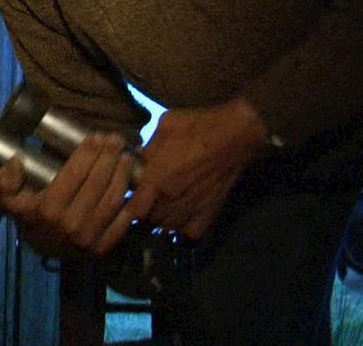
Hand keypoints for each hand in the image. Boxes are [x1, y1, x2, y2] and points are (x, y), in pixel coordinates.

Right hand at [0, 132, 139, 259]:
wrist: (41, 250)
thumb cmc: (30, 217)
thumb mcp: (9, 200)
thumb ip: (5, 181)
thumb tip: (17, 161)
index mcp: (48, 209)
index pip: (74, 173)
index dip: (88, 152)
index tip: (96, 136)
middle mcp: (70, 224)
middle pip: (96, 183)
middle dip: (108, 157)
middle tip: (115, 139)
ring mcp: (88, 239)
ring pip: (112, 200)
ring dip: (121, 175)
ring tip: (125, 156)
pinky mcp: (102, 248)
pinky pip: (122, 223)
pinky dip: (130, 203)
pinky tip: (133, 185)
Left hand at [122, 96, 267, 241]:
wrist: (235, 137)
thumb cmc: (197, 127)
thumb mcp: (163, 127)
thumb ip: (147, 146)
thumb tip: (136, 157)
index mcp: (155, 180)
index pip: (132, 210)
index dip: (127, 206)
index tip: (128, 197)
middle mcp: (170, 201)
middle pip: (147, 220)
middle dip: (143, 209)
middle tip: (145, 197)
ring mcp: (190, 211)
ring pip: (165, 227)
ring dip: (160, 219)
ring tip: (161, 205)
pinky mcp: (208, 215)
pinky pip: (188, 235)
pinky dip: (181, 231)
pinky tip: (180, 217)